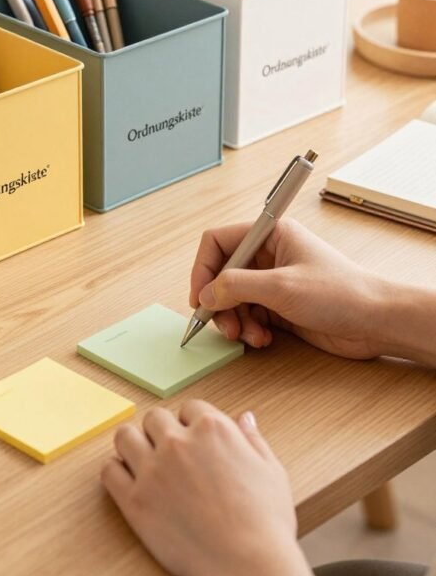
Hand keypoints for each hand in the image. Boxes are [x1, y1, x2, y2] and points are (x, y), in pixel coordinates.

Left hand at [101, 401, 318, 575]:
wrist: (247, 566)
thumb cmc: (265, 523)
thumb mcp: (271, 471)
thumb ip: (253, 439)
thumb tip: (245, 418)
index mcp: (212, 428)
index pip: (189, 408)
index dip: (191, 424)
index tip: (193, 440)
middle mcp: (178, 442)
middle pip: (154, 418)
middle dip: (162, 432)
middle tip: (169, 453)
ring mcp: (153, 469)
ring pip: (125, 436)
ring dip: (134, 444)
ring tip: (144, 461)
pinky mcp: (134, 500)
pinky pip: (109, 471)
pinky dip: (116, 472)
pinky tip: (129, 482)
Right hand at [190, 218, 387, 358]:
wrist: (376, 321)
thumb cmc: (341, 293)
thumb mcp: (281, 287)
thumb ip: (237, 286)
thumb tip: (207, 292)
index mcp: (270, 234)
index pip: (219, 241)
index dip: (203, 268)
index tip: (200, 297)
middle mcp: (270, 255)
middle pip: (223, 274)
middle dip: (219, 301)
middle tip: (223, 325)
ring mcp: (275, 282)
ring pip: (234, 299)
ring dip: (235, 320)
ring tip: (247, 336)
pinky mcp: (281, 307)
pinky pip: (249, 316)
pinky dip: (249, 330)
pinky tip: (262, 340)